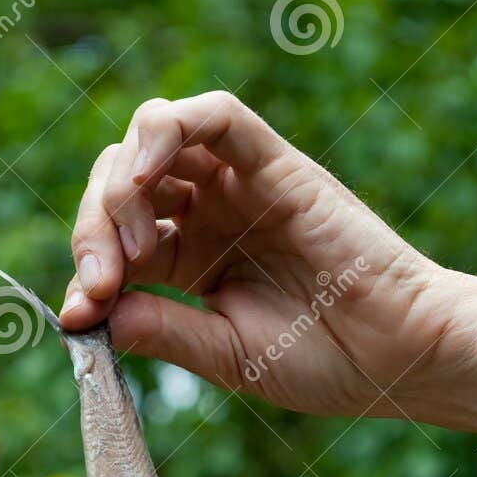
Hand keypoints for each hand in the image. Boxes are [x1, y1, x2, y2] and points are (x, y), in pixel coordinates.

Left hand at [60, 91, 466, 419]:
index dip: (87, 269)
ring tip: (130, 242)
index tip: (79, 315)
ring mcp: (240, 183)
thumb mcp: (224, 355)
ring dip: (122, 182)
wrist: (396, 357)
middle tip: (101, 283)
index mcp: (193, 258)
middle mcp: (210, 211)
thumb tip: (84, 315)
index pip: (116, 239)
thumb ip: (160, 329)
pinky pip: (216, 115)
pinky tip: (145, 176)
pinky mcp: (274, 163)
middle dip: (93, 228)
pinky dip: (169, 129)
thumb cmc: (325, 362)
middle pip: (123, 184)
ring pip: (155, 138)